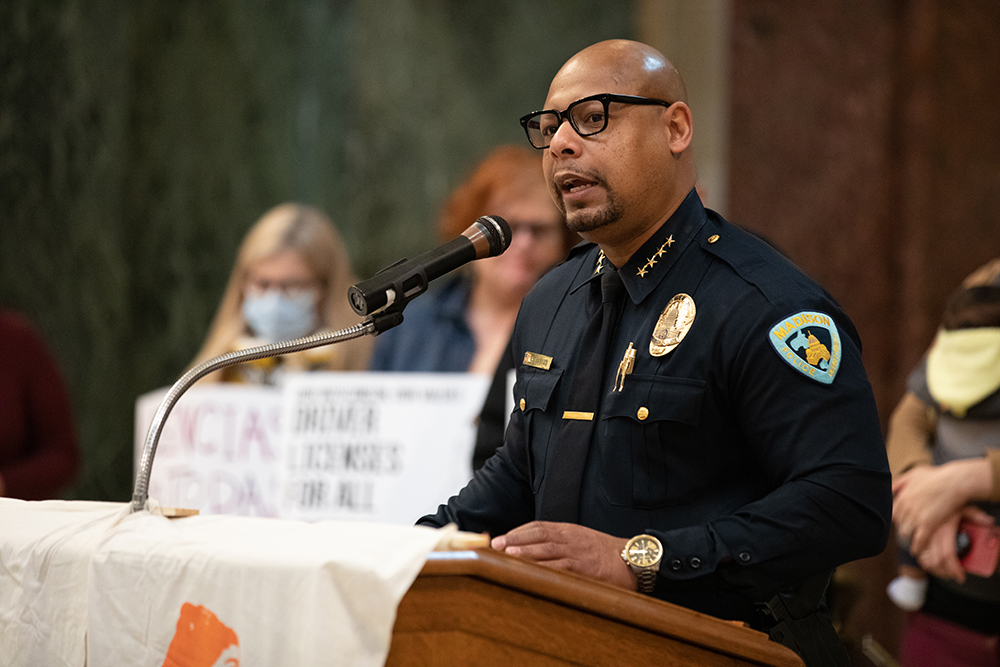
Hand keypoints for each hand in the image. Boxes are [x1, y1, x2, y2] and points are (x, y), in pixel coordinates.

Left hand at [491, 521, 637, 590]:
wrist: (634, 558)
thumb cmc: (606, 553)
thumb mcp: (581, 541)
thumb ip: (560, 543)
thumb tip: (534, 551)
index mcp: (569, 530)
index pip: (538, 526)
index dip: (518, 532)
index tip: (501, 537)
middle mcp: (571, 538)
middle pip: (538, 535)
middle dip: (515, 539)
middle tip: (495, 544)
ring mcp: (578, 552)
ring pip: (547, 548)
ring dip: (525, 551)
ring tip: (507, 554)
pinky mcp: (585, 567)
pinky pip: (562, 566)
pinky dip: (545, 567)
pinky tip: (532, 571)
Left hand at [892, 459, 991, 554]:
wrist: (954, 482)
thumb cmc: (936, 476)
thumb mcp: (914, 473)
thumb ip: (900, 481)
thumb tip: (890, 489)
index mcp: (902, 497)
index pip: (893, 513)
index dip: (898, 519)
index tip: (902, 522)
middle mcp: (906, 507)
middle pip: (899, 524)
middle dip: (903, 529)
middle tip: (906, 534)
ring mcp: (916, 516)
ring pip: (906, 532)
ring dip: (908, 538)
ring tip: (911, 543)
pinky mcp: (928, 524)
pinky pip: (919, 540)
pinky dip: (917, 547)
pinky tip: (916, 551)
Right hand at [915, 506, 994, 582]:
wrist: (927, 492)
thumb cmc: (945, 501)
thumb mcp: (962, 507)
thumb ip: (975, 515)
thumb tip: (989, 522)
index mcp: (944, 529)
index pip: (948, 554)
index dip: (954, 569)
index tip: (960, 577)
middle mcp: (932, 533)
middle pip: (936, 561)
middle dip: (945, 573)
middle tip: (954, 575)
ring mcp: (922, 534)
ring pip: (925, 559)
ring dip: (934, 569)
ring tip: (944, 571)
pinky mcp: (916, 535)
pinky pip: (918, 552)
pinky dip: (924, 560)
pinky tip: (930, 562)